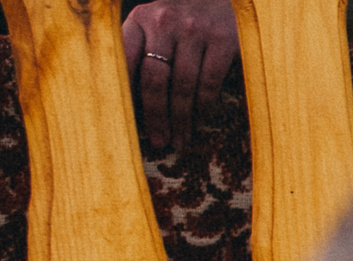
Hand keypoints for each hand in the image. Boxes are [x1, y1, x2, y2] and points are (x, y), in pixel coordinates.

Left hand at [123, 0, 238, 151]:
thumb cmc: (182, 21)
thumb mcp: (154, 26)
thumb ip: (139, 51)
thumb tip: (126, 101)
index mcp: (140, 20)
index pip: (124, 60)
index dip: (123, 93)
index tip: (125, 122)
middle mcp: (164, 22)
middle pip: (154, 79)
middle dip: (156, 116)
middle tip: (159, 141)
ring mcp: (194, 31)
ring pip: (182, 86)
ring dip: (181, 119)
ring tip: (180, 139)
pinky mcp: (222, 40)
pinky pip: (209, 82)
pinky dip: (204, 106)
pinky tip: (201, 120)